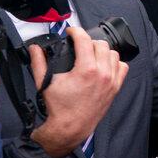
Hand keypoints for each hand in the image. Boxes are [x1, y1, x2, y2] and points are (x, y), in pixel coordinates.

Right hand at [29, 28, 128, 157]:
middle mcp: (102, 73)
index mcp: (86, 69)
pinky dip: (115, 63)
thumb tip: (35, 49)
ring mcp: (111, 80)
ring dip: (102, 50)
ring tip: (91, 53)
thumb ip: (38, 63)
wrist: (71, 126)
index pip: (84, 40)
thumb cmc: (59, 107)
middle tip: (78, 45)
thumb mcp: (44, 82)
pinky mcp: (116, 87)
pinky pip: (122, 67)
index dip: (76, 31)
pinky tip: (104, 64)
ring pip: (113, 53)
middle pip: (100, 44)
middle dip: (88, 41)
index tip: (71, 32)